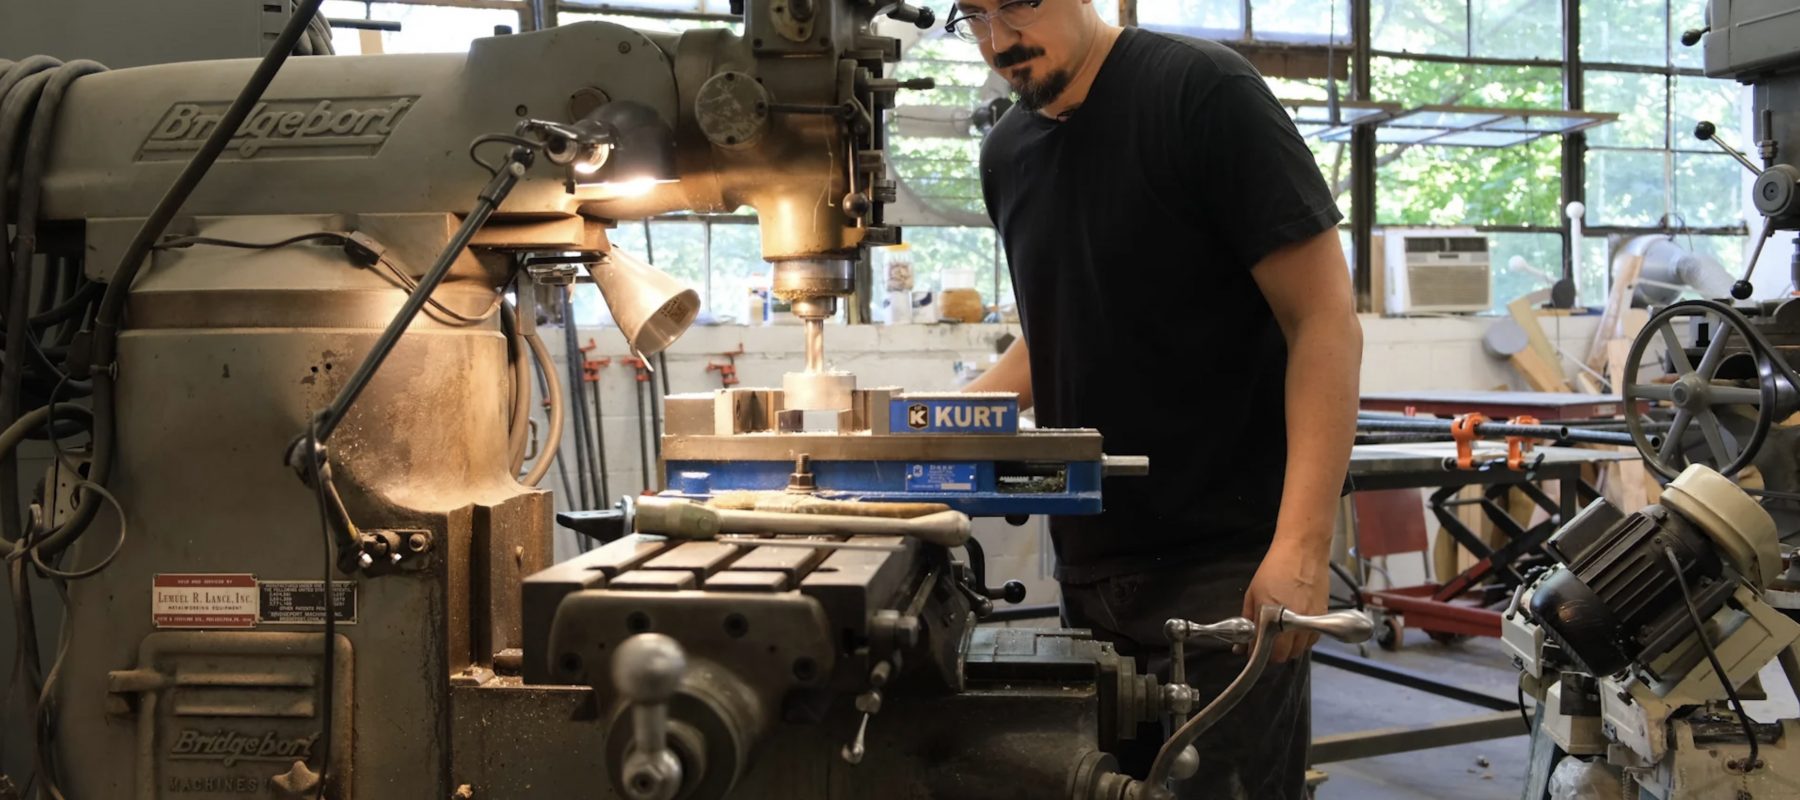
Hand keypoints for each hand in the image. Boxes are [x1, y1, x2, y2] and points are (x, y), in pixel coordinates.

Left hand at [1240, 538, 1329, 662]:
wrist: (1303, 549)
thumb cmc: (1277, 567)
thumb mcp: (1253, 593)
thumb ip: (1248, 620)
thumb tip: (1242, 642)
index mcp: (1272, 616)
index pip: (1265, 650)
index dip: (1256, 654)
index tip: (1251, 651)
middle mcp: (1293, 623)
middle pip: (1284, 656)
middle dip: (1273, 654)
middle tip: (1266, 642)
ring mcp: (1310, 621)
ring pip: (1299, 650)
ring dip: (1289, 648)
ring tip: (1281, 634)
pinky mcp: (1323, 617)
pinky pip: (1312, 639)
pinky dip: (1303, 639)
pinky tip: (1296, 629)